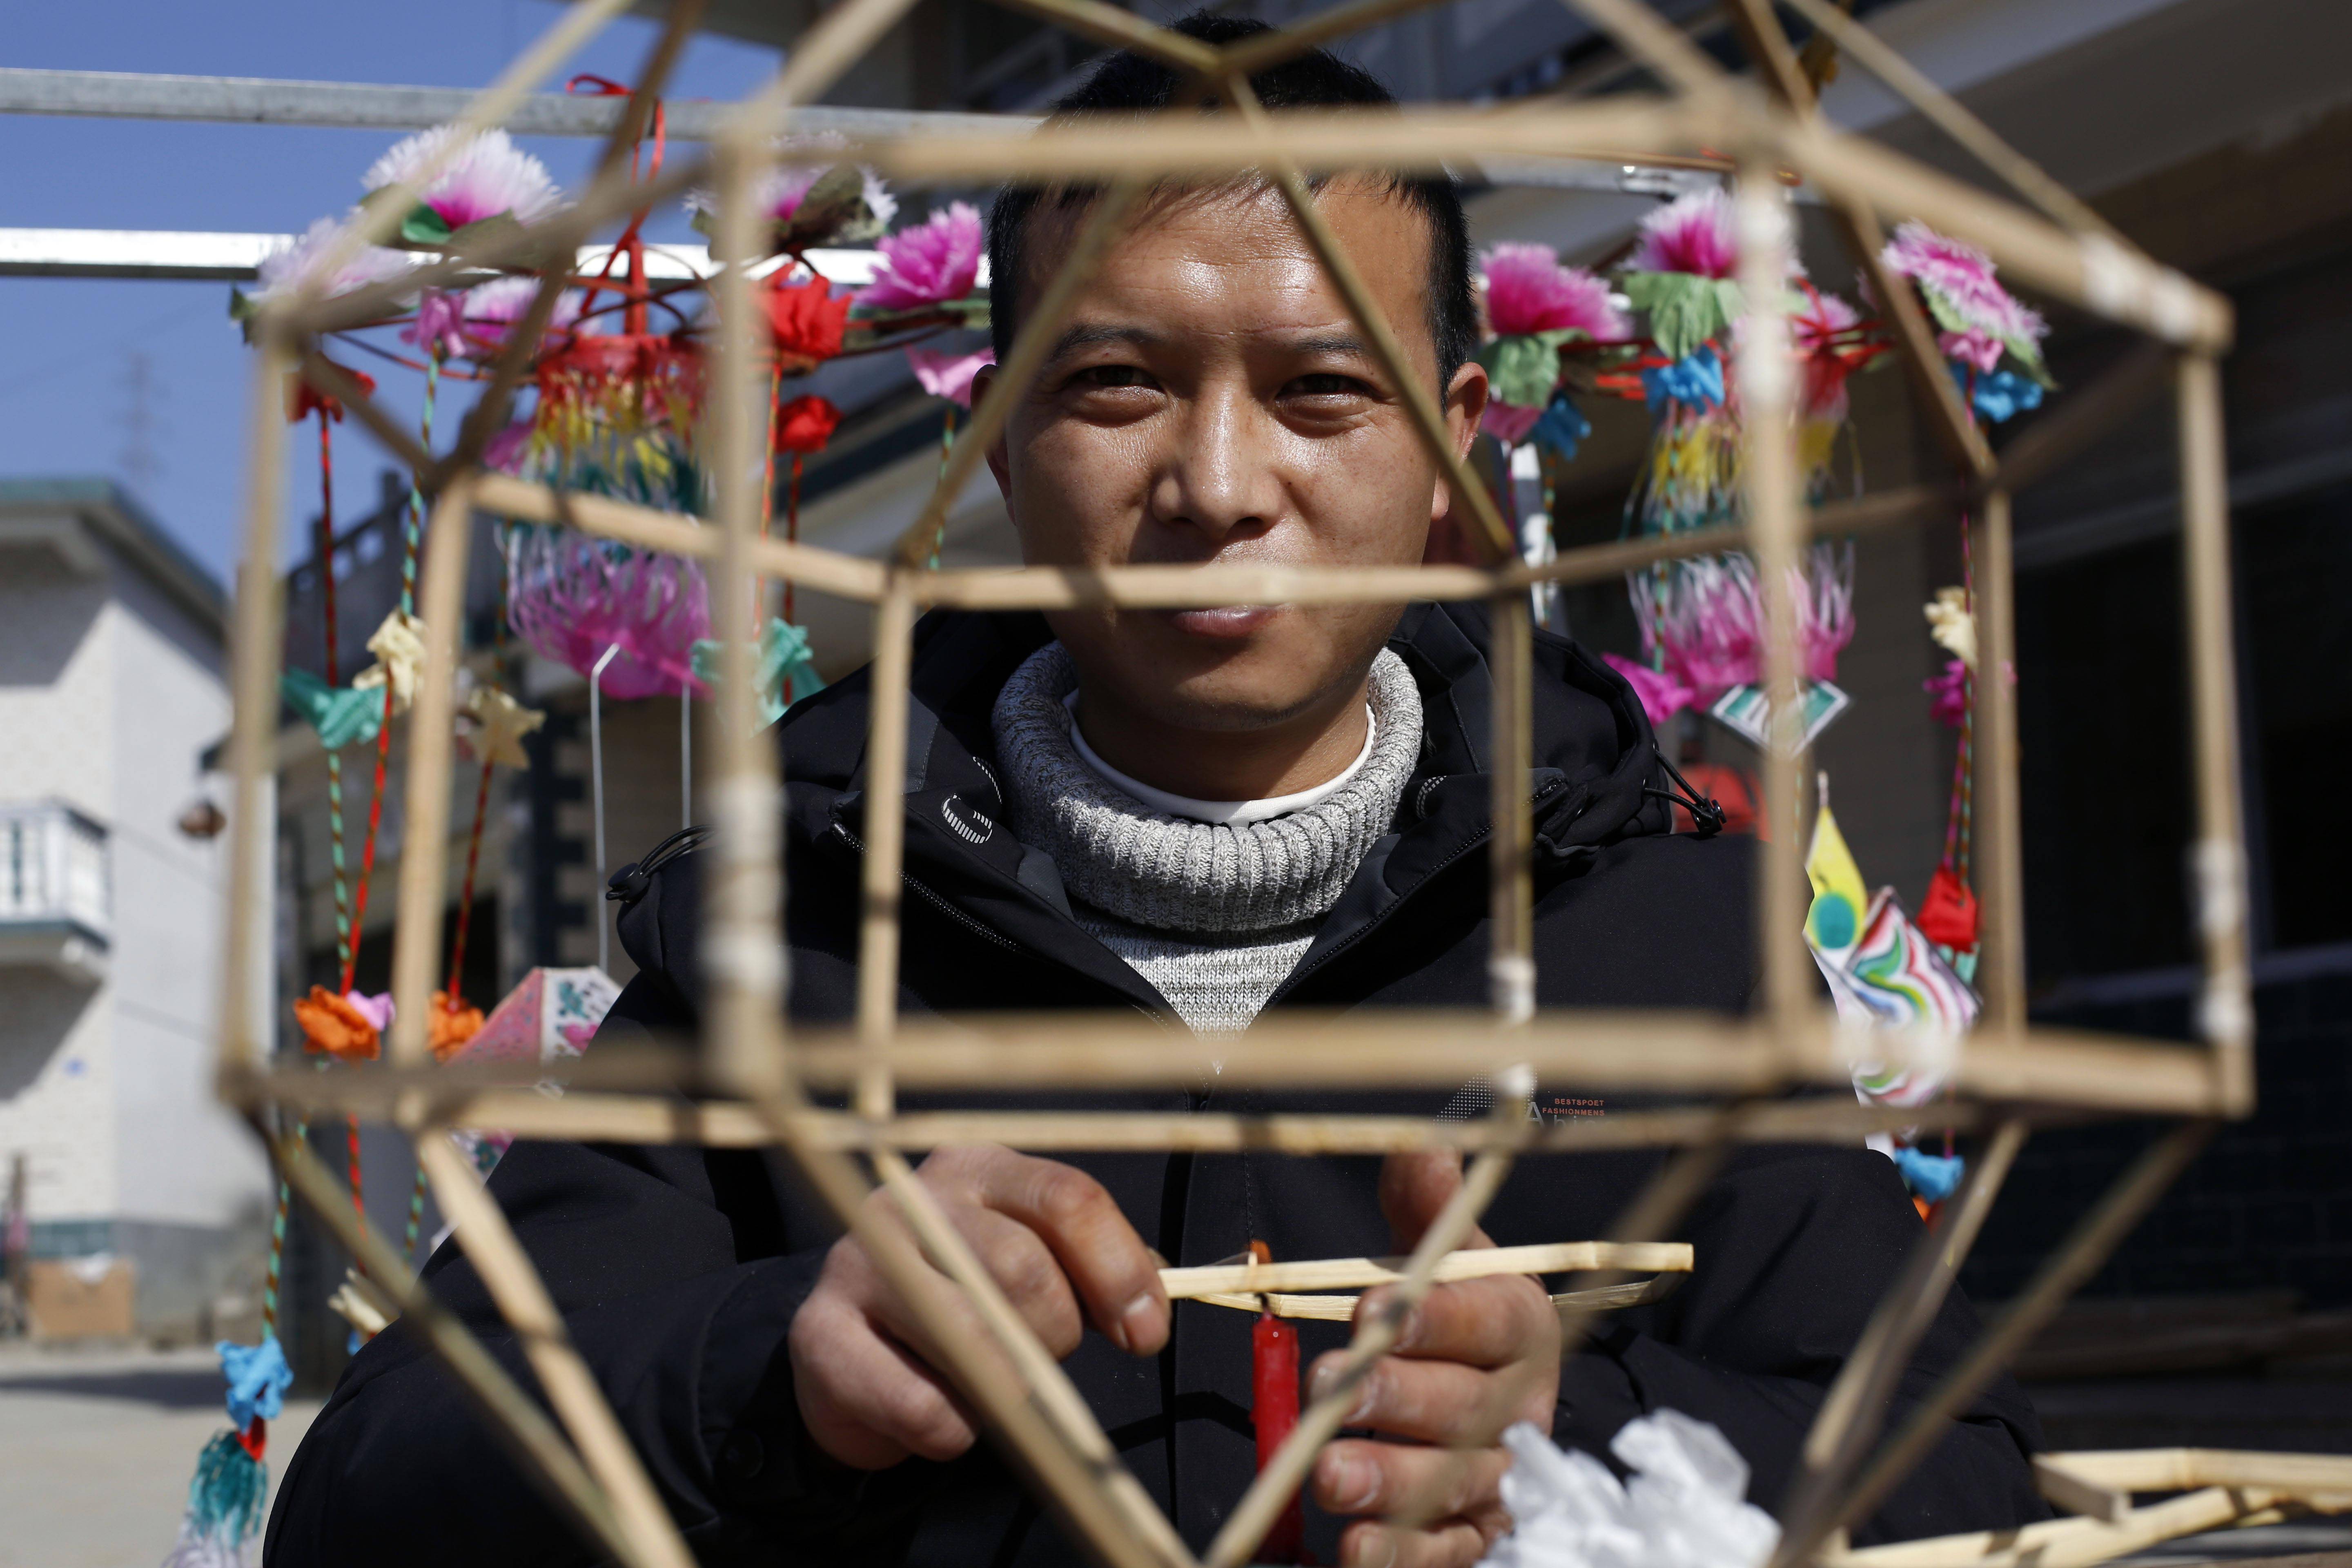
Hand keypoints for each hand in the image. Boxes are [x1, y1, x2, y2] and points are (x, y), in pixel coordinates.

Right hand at [788, 1144, 1167, 1469]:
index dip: (1119, 1270)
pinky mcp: (820, 1336)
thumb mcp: (1029, 1262)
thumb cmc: (962, 1302)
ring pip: (972, 1337)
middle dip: (1057, 1333)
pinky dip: (955, 1428)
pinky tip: (943, 1411)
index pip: (1067, 1199)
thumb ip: (1089, 1272)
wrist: (850, 1354)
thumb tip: (1147, 1313)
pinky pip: (923, 1407)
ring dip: (1007, 1384)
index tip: (1144, 1333)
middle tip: (1045, 1358)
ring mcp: (856, 1263)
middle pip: (1022, 1268)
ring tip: (995, 1383)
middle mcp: (912, 1202)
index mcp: (977, 1169)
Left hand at [1307, 1151, 1561, 1567]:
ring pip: (1452, 1484)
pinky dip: (1402, 1554)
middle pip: (1464, 1407)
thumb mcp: (1448, 1253)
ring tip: (1327, 1473)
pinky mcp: (1476, 1534)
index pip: (1488, 1319)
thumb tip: (1423, 1146)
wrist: (1488, 1395)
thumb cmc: (1453, 1314)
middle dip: (1395, 1397)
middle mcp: (1520, 1407)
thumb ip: (1428, 1207)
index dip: (1434, 1314)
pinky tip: (1353, 1549)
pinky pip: (1446, 1550)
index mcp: (1520, 1327)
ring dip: (1389, 1480)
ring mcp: (1501, 1479)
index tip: (1374, 1307)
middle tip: (1332, 1386)